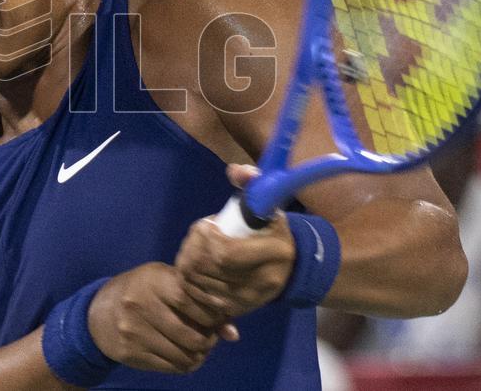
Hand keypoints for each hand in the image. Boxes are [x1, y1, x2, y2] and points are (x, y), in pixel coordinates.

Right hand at [86, 262, 234, 374]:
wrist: (98, 312)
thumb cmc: (140, 290)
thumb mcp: (165, 283)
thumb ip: (198, 300)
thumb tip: (232, 333)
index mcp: (154, 280)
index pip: (194, 302)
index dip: (213, 315)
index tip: (218, 317)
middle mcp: (142, 304)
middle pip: (191, 336)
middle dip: (209, 341)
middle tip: (210, 337)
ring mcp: (135, 332)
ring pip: (183, 356)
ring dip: (198, 356)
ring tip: (199, 347)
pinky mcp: (131, 353)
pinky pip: (170, 367)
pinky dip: (184, 365)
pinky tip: (185, 356)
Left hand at [175, 164, 296, 317]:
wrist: (292, 266)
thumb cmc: (272, 230)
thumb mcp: (268, 203)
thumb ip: (252, 184)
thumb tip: (236, 170)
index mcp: (276, 251)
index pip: (226, 253)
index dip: (206, 239)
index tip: (205, 225)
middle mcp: (265, 280)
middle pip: (208, 269)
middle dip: (192, 250)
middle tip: (193, 238)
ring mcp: (250, 299)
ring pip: (201, 285)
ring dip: (188, 264)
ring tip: (193, 250)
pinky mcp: (238, 310)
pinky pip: (201, 300)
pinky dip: (191, 284)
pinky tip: (193, 270)